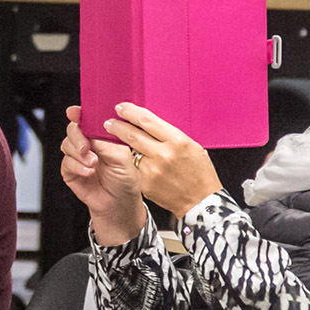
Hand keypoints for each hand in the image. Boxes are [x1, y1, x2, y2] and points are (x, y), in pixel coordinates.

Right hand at [59, 105, 146, 244]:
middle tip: (86, 146)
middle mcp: (89, 144)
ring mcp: (79, 157)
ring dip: (78, 153)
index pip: (88, 120)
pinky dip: (76, 166)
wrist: (119, 205)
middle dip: (77, 135)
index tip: (74, 112)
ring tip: (92, 163)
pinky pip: (66, 162)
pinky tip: (88, 172)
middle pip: (73, 129)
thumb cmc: (126, 181)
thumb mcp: (122, 157)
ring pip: (67, 144)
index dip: (80, 114)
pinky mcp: (70, 171)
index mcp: (102, 136)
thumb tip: (90, 133)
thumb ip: (105, 142)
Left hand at [102, 103, 221, 218]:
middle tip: (109, 123)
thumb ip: (169, 134)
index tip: (121, 108)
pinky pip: (134, 167)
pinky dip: (131, 162)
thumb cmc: (199, 172)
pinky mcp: (145, 184)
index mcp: (178, 141)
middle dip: (117, 126)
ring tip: (117, 140)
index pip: (147, 121)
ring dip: (122, 145)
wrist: (201, 201)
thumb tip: (147, 123)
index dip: (130, 112)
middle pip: (132, 135)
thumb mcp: (191, 146)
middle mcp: (164, 155)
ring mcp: (153, 170)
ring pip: (130, 152)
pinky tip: (132, 162)